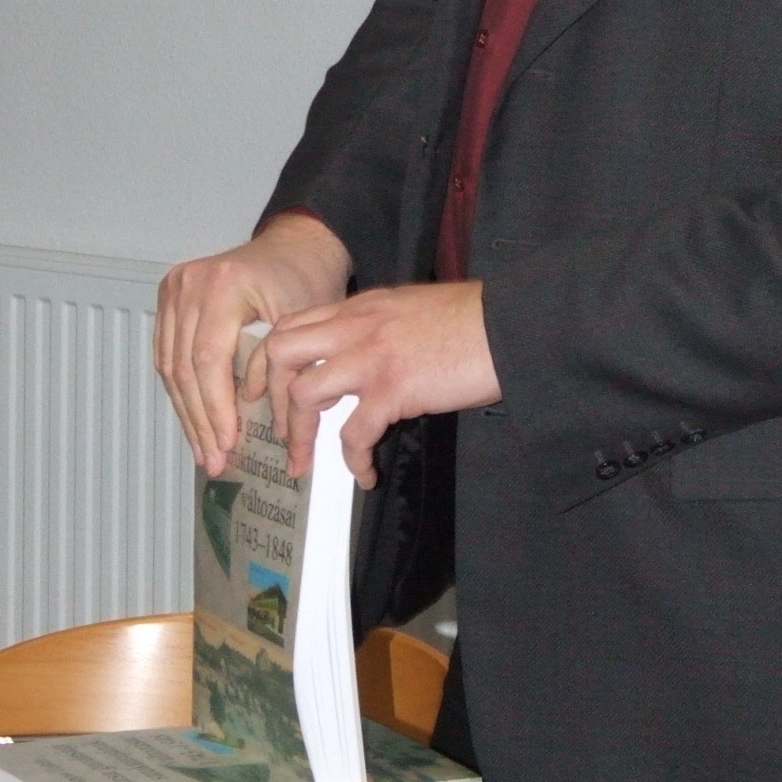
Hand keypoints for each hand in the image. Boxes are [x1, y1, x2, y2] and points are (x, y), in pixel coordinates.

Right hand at [154, 212, 352, 474]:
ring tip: (203, 451)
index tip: (227, 443)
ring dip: (187, 413)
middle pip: (184, 366)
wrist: (294, 247)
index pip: (208, 358)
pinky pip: (166, 354)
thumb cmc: (305, 279)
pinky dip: (181, 391)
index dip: (216, 407)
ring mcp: (174, 288)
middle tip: (213, 459)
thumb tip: (260, 419)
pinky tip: (194, 421)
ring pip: (169, 366)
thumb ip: (279, 367)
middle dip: (200, 420)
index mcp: (224, 283)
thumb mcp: (302, 322)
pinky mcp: (168, 298)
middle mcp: (190, 282)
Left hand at [262, 281, 500, 487]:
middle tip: (285, 432)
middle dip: (272, 397)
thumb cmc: (473, 318)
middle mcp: (356, 326)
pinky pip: (354, 434)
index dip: (271, 362)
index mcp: (360, 307)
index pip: (292, 324)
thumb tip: (365, 358)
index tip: (271, 392)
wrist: (510, 323)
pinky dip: (354, 461)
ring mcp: (372, 356)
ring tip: (312, 462)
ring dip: (302, 435)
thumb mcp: (411, 308)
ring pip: (304, 394)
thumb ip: (379, 327)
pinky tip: (367, 474)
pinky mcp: (395, 389)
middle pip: (281, 354)